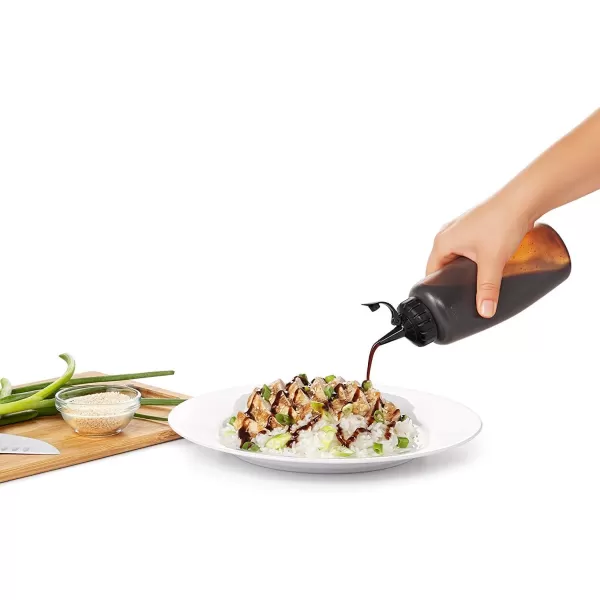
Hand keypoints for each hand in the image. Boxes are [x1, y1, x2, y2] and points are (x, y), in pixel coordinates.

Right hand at [426, 196, 531, 317]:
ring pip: (458, 256)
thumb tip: (485, 312)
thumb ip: (488, 289)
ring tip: (478, 281)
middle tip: (466, 295)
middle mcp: (448, 233)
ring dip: (466, 268)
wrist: (524, 198)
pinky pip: (469, 247)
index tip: (446, 302)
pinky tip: (488, 265)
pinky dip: (475, 258)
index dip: (437, 288)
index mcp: (442, 242)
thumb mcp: (493, 261)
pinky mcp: (476, 225)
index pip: (431, 272)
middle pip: (444, 265)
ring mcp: (462, 228)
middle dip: (454, 280)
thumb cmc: (503, 221)